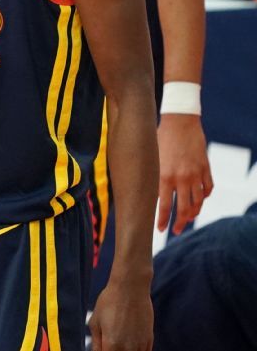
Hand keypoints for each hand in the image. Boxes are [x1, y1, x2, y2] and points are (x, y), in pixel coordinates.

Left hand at [89, 279, 152, 350]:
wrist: (130, 289)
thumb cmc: (109, 303)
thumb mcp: (95, 322)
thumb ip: (96, 343)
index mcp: (111, 345)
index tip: (102, 347)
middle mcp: (128, 349)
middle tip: (109, 343)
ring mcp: (141, 345)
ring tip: (118, 341)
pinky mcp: (149, 340)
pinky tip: (129, 345)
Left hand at [156, 114, 212, 232]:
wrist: (180, 121)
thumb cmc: (159, 137)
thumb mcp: (150, 158)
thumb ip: (150, 176)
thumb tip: (143, 194)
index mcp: (163, 177)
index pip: (164, 207)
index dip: (162, 221)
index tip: (160, 230)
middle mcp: (181, 178)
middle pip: (183, 209)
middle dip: (179, 223)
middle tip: (176, 231)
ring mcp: (195, 174)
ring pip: (198, 202)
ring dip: (193, 213)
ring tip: (187, 218)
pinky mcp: (205, 168)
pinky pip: (208, 189)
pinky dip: (205, 197)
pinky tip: (199, 200)